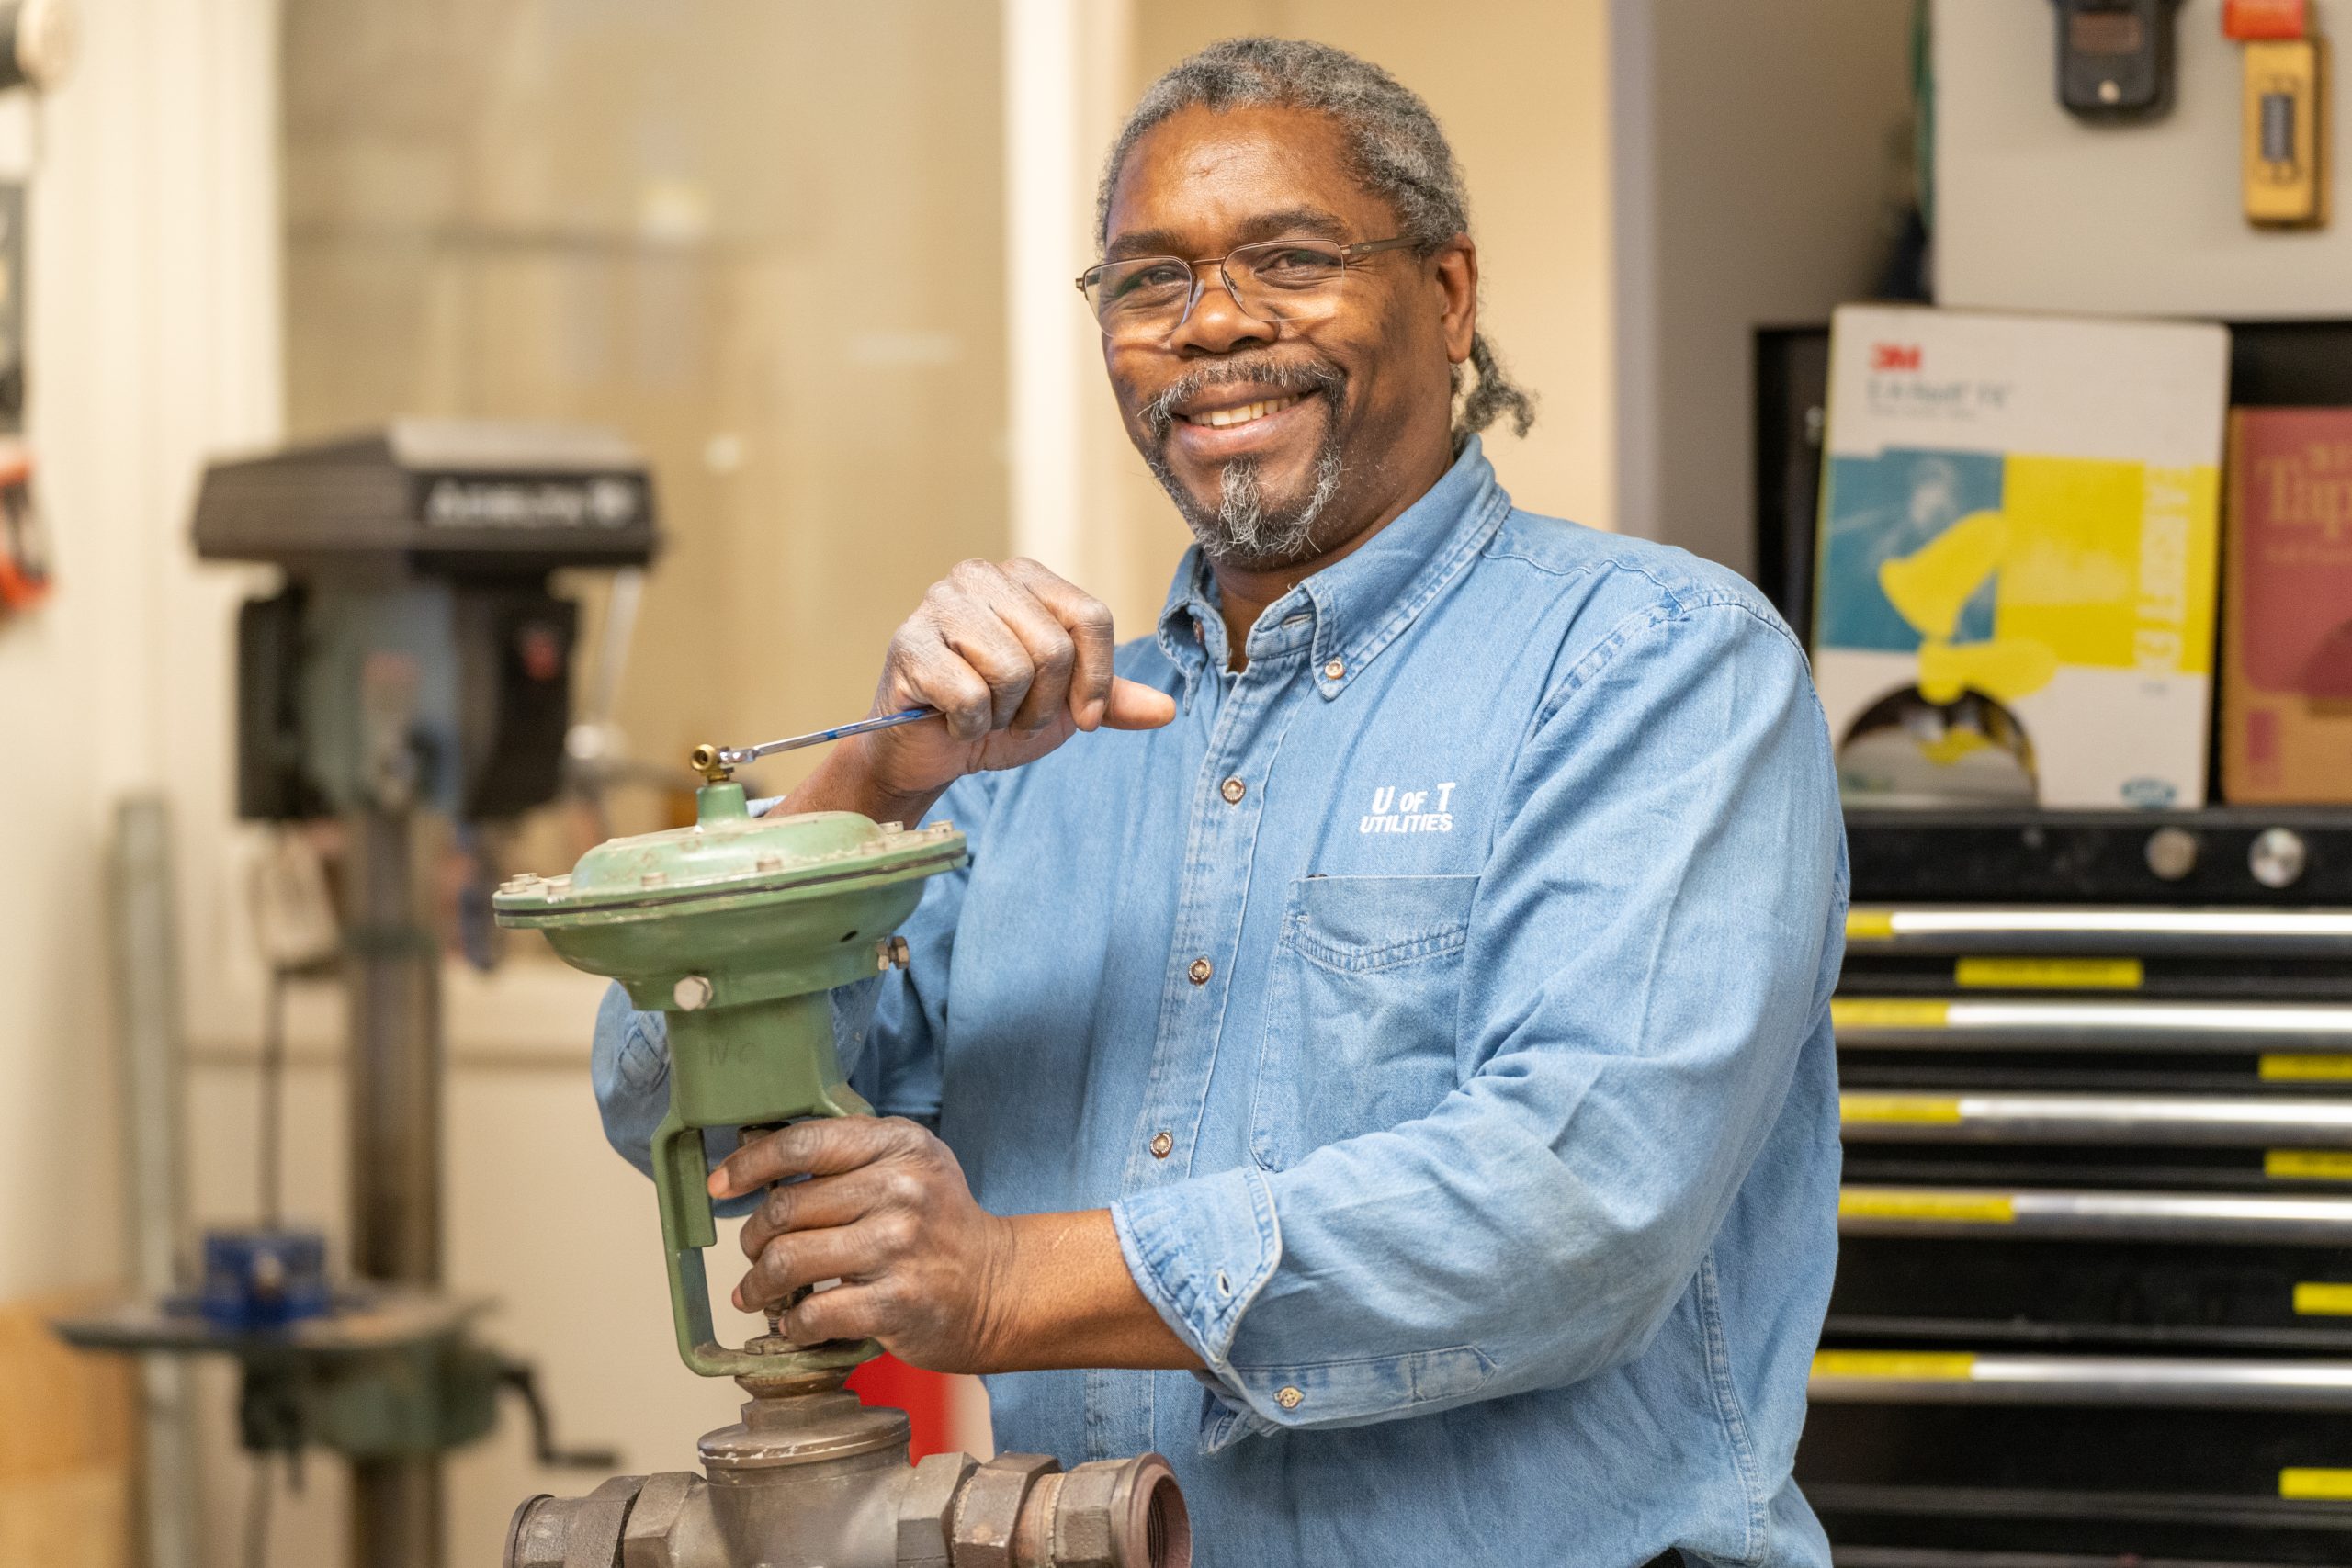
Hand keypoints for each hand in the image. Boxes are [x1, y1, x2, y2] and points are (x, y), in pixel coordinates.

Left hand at [712, 1117, 1202, 1375]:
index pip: (804, 1142)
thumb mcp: (909, 1165)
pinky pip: (813, 1313)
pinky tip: (795, 1323)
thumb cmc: (939, 1225)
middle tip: (753, 1252)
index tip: (722, 1185)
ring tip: (758, 1292)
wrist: (997, 1287)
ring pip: (788, 1260)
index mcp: (900, 1145)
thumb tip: (753, 1152)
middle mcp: (901, 1189)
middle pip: (786, 1207)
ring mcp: (899, 1247)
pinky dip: (792, 1323)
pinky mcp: (896, 1303)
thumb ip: (845, 1154)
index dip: (751, 1164)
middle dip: (753, 1236)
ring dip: (759, 1283)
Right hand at [829, 559, 1175, 816]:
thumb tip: (1167, 711)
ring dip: (1005, 714)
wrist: (927, 753)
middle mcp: (979, 576)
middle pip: (1054, 647)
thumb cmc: (995, 716)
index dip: (1096, 679)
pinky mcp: (909, 645)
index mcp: (1024, 578)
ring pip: (1012, 669)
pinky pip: (970, 696)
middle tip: (1015, 716)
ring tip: (985, 713)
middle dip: (1043, 704)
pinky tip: (951, 719)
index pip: (1090, 616)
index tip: (1085, 718)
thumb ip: (1110, 699)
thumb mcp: (1062, 706)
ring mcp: (938, 605)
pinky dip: (969, 725)